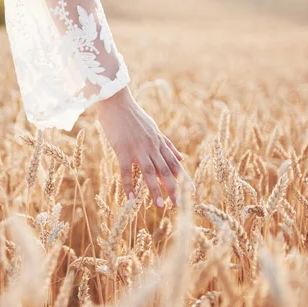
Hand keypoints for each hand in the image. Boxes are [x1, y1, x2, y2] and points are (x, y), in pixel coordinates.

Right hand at [96, 87, 192, 206]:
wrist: (116, 100)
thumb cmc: (131, 114)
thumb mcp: (153, 128)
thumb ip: (167, 144)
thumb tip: (182, 157)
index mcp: (158, 141)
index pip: (174, 162)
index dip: (183, 177)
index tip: (191, 191)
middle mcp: (151, 146)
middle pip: (165, 170)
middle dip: (173, 188)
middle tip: (180, 204)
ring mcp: (137, 148)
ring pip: (149, 172)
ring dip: (155, 189)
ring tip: (160, 205)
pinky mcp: (122, 149)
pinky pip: (127, 170)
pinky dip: (129, 185)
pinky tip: (131, 198)